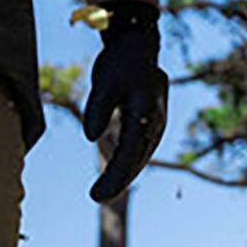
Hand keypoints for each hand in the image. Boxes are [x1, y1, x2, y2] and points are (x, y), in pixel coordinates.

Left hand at [82, 0, 167, 203]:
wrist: (139, 48)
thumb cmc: (120, 63)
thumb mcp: (104, 82)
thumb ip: (97, 108)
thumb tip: (90, 137)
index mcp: (144, 111)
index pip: (129, 152)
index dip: (114, 176)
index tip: (98, 193)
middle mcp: (155, 122)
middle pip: (136, 160)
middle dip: (117, 181)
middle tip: (96, 198)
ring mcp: (156, 125)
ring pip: (140, 157)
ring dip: (123, 176)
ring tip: (102, 193)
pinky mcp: (151, 125)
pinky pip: (139, 150)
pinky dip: (128, 164)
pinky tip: (115, 176)